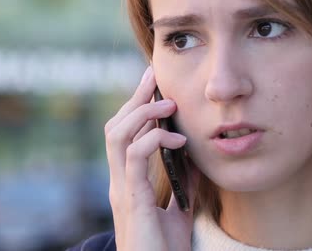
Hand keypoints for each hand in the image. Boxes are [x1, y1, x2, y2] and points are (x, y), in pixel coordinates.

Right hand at [104, 66, 198, 250]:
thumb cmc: (164, 247)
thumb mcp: (178, 209)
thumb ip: (183, 183)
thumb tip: (195, 159)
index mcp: (129, 181)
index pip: (125, 134)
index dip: (135, 106)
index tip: (152, 81)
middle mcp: (120, 181)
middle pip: (116, 127)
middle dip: (134, 98)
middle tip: (153, 77)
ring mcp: (122, 190)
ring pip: (117, 136)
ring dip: (142, 113)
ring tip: (168, 103)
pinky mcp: (132, 200)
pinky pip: (135, 159)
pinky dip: (153, 140)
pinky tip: (177, 138)